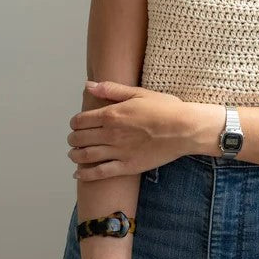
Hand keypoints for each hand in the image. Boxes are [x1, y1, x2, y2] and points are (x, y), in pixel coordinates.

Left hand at [67, 81, 191, 180]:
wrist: (184, 129)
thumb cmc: (165, 108)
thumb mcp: (139, 93)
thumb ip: (112, 90)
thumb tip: (89, 85)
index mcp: (112, 114)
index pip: (81, 120)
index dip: (74, 123)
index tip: (77, 124)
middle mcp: (111, 134)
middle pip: (79, 138)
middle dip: (73, 139)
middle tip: (74, 139)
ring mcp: (118, 152)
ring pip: (85, 156)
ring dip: (75, 155)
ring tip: (74, 154)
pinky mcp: (127, 166)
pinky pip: (99, 173)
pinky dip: (85, 174)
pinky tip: (78, 173)